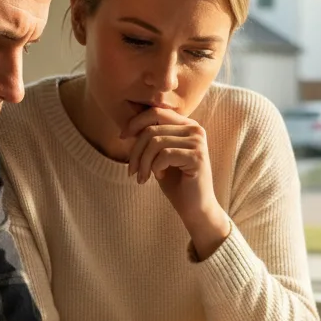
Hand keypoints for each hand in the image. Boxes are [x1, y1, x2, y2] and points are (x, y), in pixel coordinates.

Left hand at [121, 107, 229, 259]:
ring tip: (143, 177)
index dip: (135, 123)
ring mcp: (198, 142)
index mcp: (186, 125)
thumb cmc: (175, 183)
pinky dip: (155, 167)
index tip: (122, 138)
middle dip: (136, 151)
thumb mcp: (158, 156)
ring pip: (156, 142)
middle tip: (131, 171)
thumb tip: (129, 121)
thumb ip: (150, 137)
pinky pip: (164, 155)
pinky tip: (159, 177)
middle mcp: (195, 129)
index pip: (156, 112)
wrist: (195, 208)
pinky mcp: (197, 157)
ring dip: (143, 163)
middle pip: (152, 128)